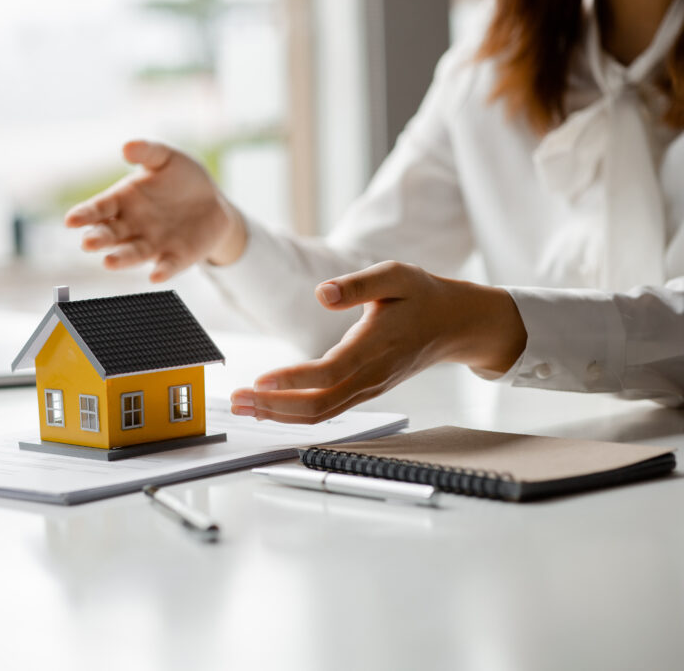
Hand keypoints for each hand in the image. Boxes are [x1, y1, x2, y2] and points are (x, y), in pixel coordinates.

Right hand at [64, 139, 247, 281]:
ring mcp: (153, 244)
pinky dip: (162, 271)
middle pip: (110, 235)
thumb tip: (127, 146)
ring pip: (133, 254)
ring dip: (121, 259)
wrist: (213, 202)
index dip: (84, 215)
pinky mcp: (176, 257)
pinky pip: (167, 265)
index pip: (98, 209)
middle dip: (98, 239)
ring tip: (109, 262)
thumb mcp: (166, 159)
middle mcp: (131, 227)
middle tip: (88, 243)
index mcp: (123, 201)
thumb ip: (148, 152)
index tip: (71, 220)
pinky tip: (156, 275)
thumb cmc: (181, 178)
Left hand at [230, 261, 526, 423]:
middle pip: (319, 404)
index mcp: (376, 346)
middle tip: (235, 402)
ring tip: (242, 407)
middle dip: (274, 407)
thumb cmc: (422, 295)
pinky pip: (327, 410)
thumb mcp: (394, 274)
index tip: (259, 380)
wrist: (455, 324)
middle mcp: (371, 375)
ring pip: (321, 414)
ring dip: (278, 414)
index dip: (294, 380)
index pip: (330, 372)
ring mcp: (368, 389)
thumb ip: (358, 284)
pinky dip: (295, 413)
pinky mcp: (364, 391)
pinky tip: (268, 407)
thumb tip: (322, 293)